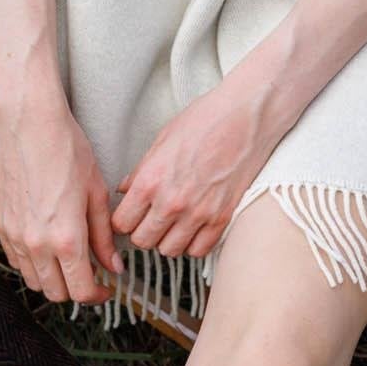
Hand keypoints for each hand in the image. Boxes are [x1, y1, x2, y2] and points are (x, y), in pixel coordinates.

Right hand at [0, 87, 126, 304]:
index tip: (106, 287)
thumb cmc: (68, 151)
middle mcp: (37, 245)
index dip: (98, 295)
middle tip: (91, 273)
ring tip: (69, 259)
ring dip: (53, 279)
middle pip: (56, 293)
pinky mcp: (1, 225)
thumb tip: (114, 266)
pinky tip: (47, 245)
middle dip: (76, 289)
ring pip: (33, 281)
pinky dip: (32, 263)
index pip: (81, 291)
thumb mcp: (97, 194)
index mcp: (67, 239)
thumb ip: (103, 237)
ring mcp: (15, 236)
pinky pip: (16, 260)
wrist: (30, 126)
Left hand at [111, 74, 287, 262]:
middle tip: (150, 219)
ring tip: (173, 224)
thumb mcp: (163, 139)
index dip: (123, 220)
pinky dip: (194, 243)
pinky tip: (194, 227)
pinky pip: (199, 250)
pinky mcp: (222, 218)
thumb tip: (126, 189)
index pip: (121, 223)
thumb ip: (142, 170)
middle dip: (143, 231)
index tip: (130, 216)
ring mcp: (198, 213)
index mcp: (151, 180)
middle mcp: (172, 202)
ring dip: (167, 239)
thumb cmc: (205, 119)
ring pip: (169, 250)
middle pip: (142, 241)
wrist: (245, 115)